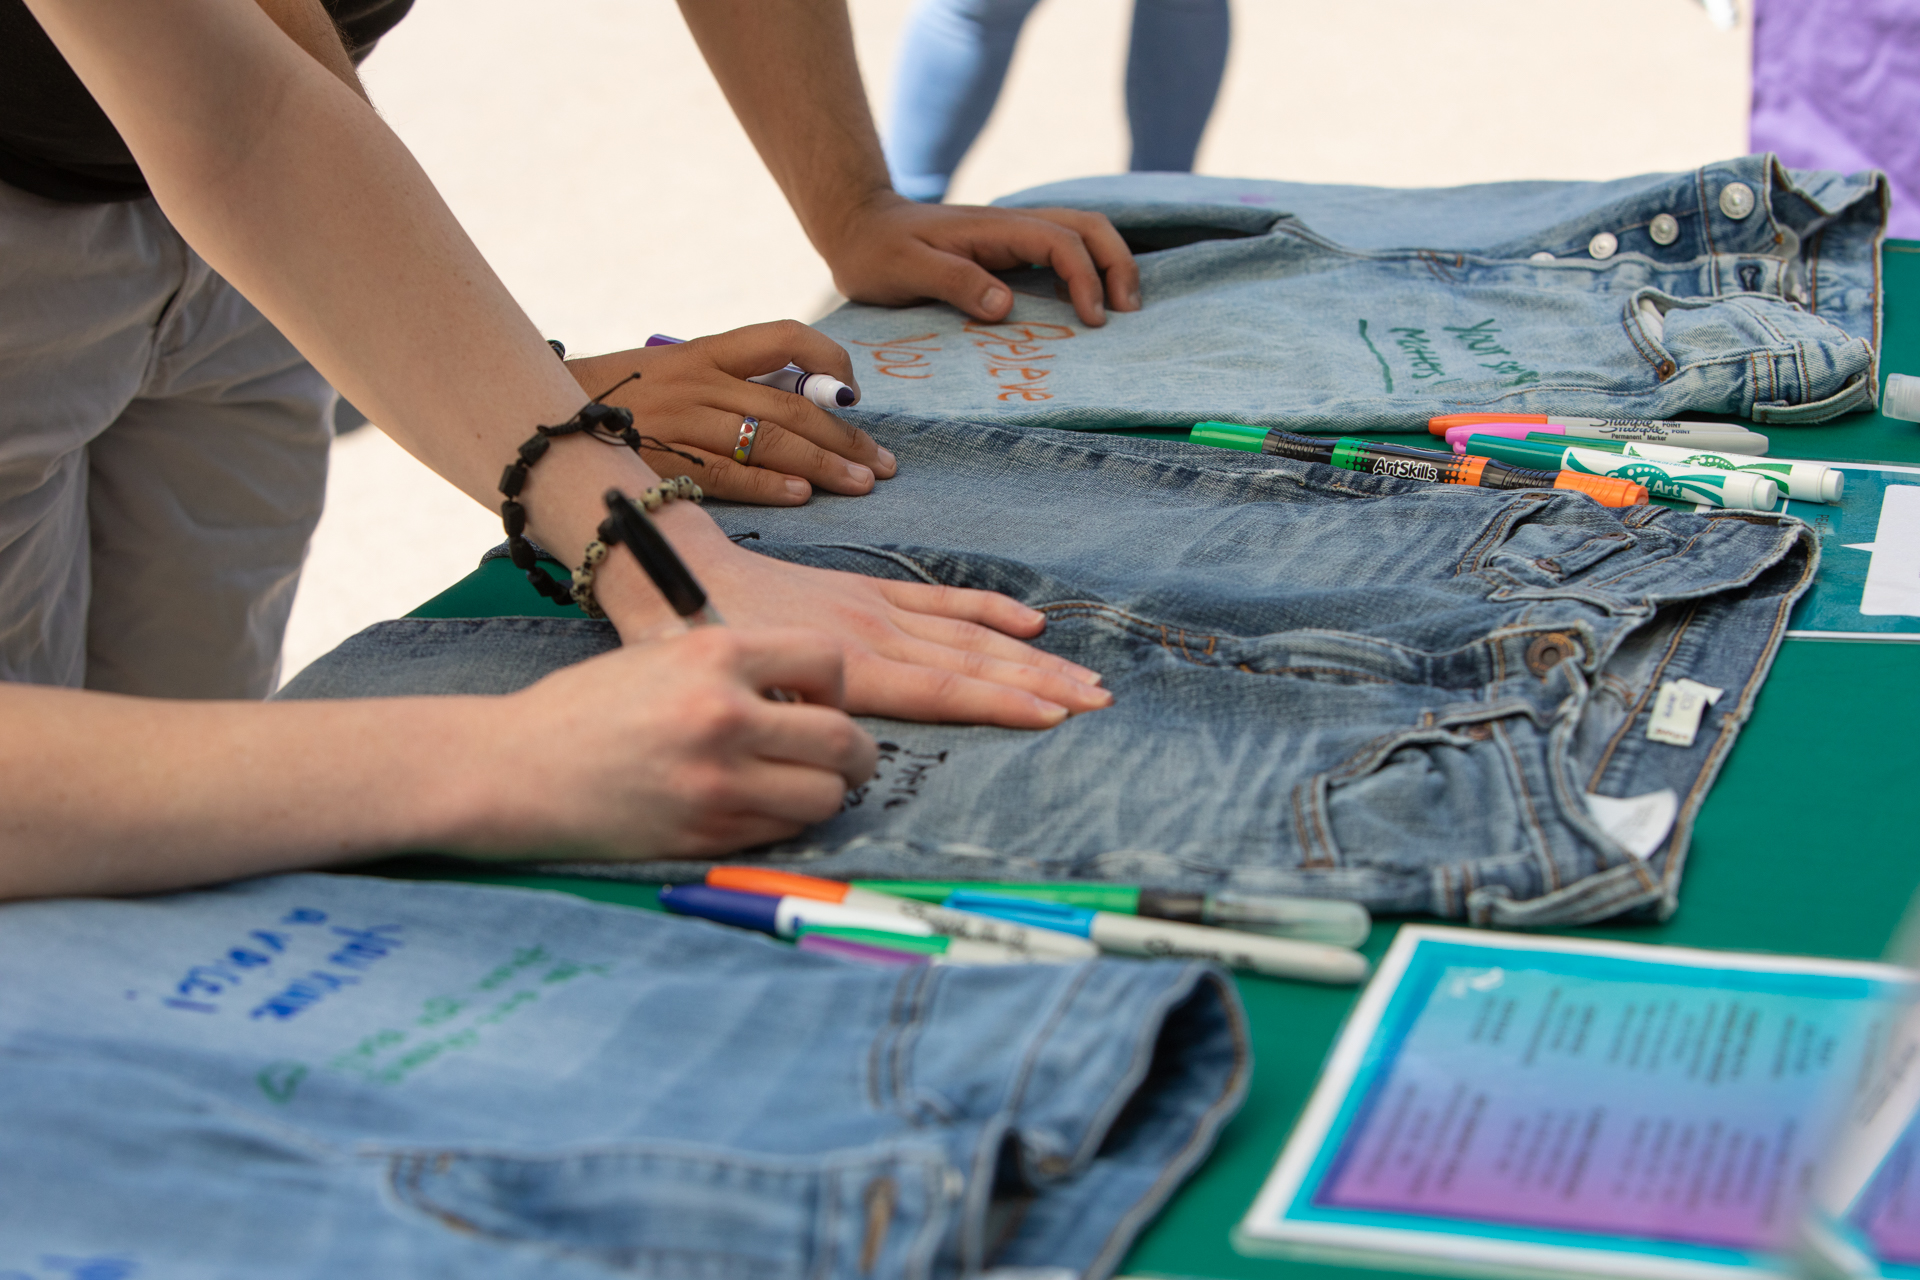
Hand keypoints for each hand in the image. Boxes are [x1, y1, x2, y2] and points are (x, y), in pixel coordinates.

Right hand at [482, 628, 878, 859]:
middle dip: (855, 753)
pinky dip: (782, 823)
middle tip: (838, 757)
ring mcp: (717, 783)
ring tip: (792, 786)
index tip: (815, 700)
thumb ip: (738, 668)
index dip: (834, 684)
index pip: (828, 658)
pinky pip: (784, 832)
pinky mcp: (706, 835)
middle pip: (846, 740)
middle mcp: (724, 716)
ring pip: (827, 796)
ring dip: (823, 793)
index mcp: (715, 655)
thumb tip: (813, 695)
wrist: (513, 769)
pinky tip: (748, 808)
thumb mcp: (662, 657)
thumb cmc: (587, 709)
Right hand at [564, 321, 894, 505]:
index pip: (787, 336)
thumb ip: (727, 387)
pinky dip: (768, 485)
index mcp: (706, 352)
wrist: (535, 420)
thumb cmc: (613, 405)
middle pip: (793, 403)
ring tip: (862, 485)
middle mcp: (700, 380)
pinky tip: (802, 496)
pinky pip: (727, 473)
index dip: (832, 360)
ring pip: (772, 438)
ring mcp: (682, 420)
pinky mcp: (663, 460)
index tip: (856, 396)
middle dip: (846, 437)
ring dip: (824, 465)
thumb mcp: (670, 375)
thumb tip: (797, 410)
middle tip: (884, 464)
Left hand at [598, 514, 1115, 730]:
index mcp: (841, 664)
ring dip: (1029, 656)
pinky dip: (987, 608)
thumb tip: (818, 744)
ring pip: (969, 633)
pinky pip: (941, 600)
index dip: (1000, 703)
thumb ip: (775, 713)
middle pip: (971, 662)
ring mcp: (874, 607)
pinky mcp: (869, 590)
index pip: (938, 689)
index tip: (1054, 718)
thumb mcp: (723, 689)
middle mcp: (870, 633)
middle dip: (1038, 684)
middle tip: (1098, 702)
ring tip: (1082, 675)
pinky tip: (1027, 622)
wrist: (674, 569)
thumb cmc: (691, 638)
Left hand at [816, 192, 1142, 327]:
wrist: (857, 226)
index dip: (1085, 277)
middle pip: (1087, 226)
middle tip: (1127, 312)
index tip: (1091, 320)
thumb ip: (955, 281)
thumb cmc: (876, 251)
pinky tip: (1088, 306)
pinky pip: (1061, 253)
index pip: (1060, 242)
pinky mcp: (1007, 253)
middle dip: (1117, 263)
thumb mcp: (906, 269)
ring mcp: (1012, 237)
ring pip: (1081, 234)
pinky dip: (1087, 272)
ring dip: (1109, 264)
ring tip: (1121, 308)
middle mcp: (1012, 227)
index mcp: (995, 229)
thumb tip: (1006, 305)